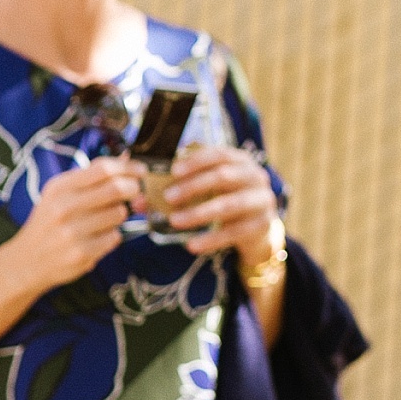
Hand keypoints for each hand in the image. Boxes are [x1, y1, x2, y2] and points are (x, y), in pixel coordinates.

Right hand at [4, 159, 143, 290]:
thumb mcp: (58, 194)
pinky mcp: (83, 253)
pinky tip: (96, 238)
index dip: (128, 167)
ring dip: (120, 214)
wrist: (27, 261)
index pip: (103, 169)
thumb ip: (89, 178)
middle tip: (134, 191)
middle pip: (116, 189)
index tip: (140, 170)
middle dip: (132, 188)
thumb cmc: (48, 224)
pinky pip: (115, 237)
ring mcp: (73, 232)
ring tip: (105, 219)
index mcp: (59, 188)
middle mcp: (64, 207)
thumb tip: (124, 160)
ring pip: (119, 213)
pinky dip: (111, 236)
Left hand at [164, 142, 280, 258]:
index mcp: (240, 161)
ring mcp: (262, 200)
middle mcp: (255, 176)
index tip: (173, 171)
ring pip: (228, 205)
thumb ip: (177, 189)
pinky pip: (233, 232)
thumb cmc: (224, 201)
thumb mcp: (206, 190)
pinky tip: (191, 245)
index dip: (196, 161)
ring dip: (199, 213)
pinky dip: (210, 239)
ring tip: (174, 221)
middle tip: (168, 197)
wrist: (256, 229)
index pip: (218, 154)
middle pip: (223, 177)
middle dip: (193, 186)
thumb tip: (139, 201)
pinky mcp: (262, 225)